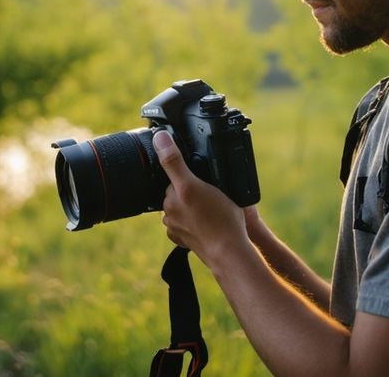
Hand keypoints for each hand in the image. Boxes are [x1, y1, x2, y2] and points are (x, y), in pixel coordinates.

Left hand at [154, 129, 248, 266]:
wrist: (229, 251)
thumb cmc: (219, 218)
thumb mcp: (195, 184)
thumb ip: (174, 161)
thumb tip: (159, 138)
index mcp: (171, 197)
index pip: (174, 177)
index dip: (188, 174)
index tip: (202, 180)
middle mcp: (169, 212)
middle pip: (178, 192)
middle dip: (190, 190)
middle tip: (211, 194)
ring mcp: (176, 228)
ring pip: (183, 208)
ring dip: (193, 206)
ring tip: (212, 209)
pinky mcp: (182, 240)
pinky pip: (187, 225)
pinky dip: (195, 222)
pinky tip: (208, 222)